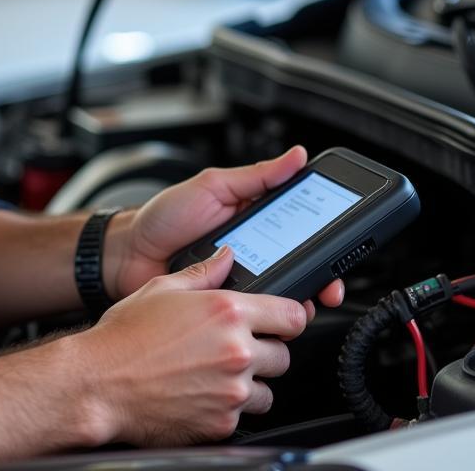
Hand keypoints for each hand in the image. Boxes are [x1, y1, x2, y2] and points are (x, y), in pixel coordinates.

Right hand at [76, 245, 307, 445]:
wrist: (98, 384)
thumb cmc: (124, 337)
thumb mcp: (161, 289)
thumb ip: (202, 272)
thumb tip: (225, 257)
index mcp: (226, 312)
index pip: (293, 316)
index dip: (289, 317)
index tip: (280, 321)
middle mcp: (236, 351)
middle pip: (284, 355)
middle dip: (265, 350)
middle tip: (234, 347)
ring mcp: (231, 391)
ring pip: (268, 390)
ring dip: (250, 382)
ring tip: (215, 373)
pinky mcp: (222, 423)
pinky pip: (244, 416)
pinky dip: (229, 408)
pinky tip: (201, 393)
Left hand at [106, 146, 343, 314]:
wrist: (130, 254)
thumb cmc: (166, 215)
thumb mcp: (213, 185)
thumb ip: (256, 175)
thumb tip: (297, 156)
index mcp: (255, 220)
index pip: (302, 229)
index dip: (326, 240)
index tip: (345, 246)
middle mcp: (254, 252)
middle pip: (301, 268)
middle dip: (323, 278)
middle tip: (330, 285)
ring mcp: (242, 281)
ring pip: (283, 295)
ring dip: (299, 300)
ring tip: (304, 301)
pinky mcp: (227, 306)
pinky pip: (256, 313)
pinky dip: (268, 317)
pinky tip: (271, 315)